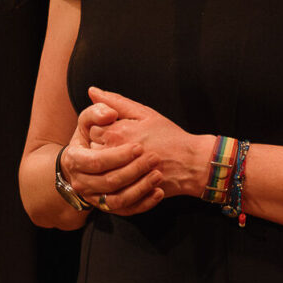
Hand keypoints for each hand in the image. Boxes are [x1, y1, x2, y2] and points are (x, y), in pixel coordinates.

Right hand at [60, 113, 163, 215]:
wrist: (84, 163)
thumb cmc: (89, 138)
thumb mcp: (88, 122)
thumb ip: (96, 111)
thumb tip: (109, 112)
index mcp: (75, 159)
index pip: (97, 161)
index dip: (118, 156)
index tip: (139, 147)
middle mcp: (81, 182)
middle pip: (109, 181)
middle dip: (134, 170)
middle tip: (154, 158)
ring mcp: (93, 198)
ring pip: (118, 200)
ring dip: (140, 189)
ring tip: (158, 174)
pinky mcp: (107, 208)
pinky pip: (126, 211)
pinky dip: (143, 204)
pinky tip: (158, 192)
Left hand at [82, 87, 210, 199]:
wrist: (191, 163)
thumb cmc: (169, 136)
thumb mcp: (144, 113)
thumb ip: (116, 102)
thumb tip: (92, 90)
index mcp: (117, 132)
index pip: (91, 129)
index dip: (101, 128)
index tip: (115, 130)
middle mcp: (115, 154)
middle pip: (91, 151)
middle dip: (101, 147)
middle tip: (121, 146)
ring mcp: (121, 174)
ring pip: (98, 171)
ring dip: (106, 166)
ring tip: (124, 161)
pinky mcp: (127, 191)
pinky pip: (108, 188)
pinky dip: (113, 183)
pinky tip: (127, 175)